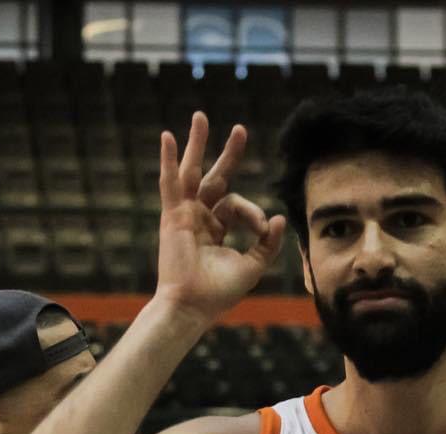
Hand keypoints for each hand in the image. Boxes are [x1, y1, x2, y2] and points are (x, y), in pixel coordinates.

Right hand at [154, 111, 285, 326]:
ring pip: (192, 172)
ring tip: (201, 116)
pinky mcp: (173, 216)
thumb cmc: (219, 292)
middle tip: (241, 129)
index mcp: (216, 228)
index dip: (254, 213)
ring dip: (197, 144)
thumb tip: (279, 218)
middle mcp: (199, 217)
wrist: (193, 306)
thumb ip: (267, 243)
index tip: (263, 229)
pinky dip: (167, 160)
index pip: (237, 205)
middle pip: (215, 178)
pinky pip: (170, 183)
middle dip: (229, 154)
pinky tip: (166, 137)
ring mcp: (184, 214)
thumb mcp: (253, 266)